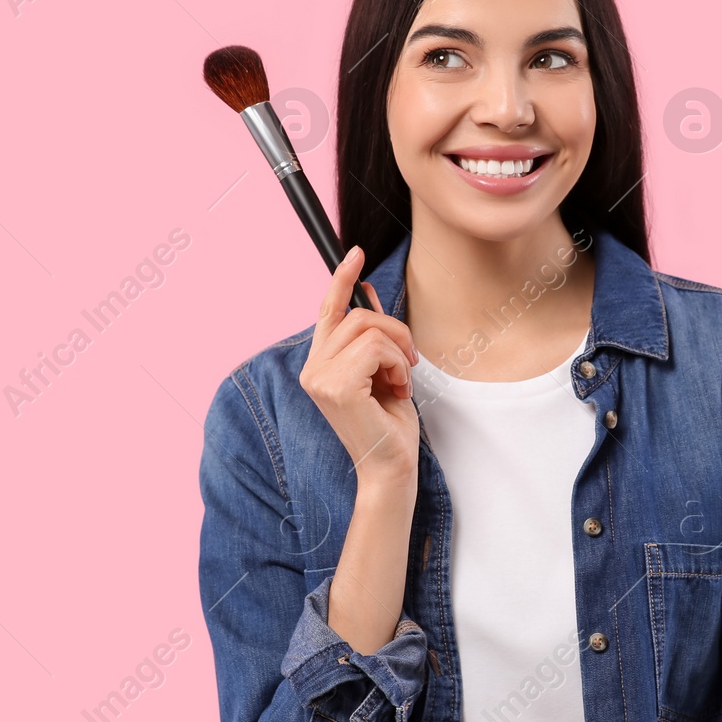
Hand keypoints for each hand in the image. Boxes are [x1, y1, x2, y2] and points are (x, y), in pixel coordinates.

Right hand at [298, 246, 420, 487]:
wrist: (391, 468)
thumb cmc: (388, 425)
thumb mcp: (382, 370)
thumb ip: (371, 335)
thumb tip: (366, 293)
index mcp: (320, 364)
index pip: (328, 311)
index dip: (341, 279)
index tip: (357, 253)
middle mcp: (312, 369)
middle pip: (357, 315)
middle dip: (394, 330)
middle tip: (409, 361)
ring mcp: (320, 378)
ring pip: (369, 329)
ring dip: (398, 351)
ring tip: (400, 380)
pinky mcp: (336, 386)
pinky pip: (377, 348)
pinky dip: (398, 364)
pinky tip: (397, 390)